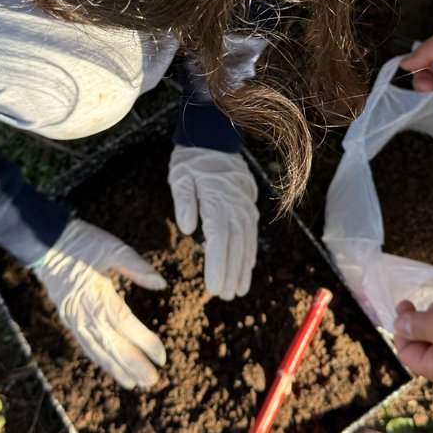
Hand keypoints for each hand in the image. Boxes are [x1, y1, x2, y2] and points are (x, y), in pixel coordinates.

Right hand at [34, 219, 166, 387]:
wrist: (45, 243)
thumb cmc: (83, 243)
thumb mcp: (113, 248)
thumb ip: (137, 267)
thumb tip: (162, 284)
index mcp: (99, 296)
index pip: (126, 325)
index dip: (145, 343)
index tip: (161, 356)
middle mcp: (86, 313)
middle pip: (113, 345)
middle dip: (133, 365)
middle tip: (152, 381)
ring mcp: (75, 319)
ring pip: (97, 350)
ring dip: (116, 368)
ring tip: (134, 383)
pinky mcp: (68, 319)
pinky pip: (84, 344)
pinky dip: (98, 359)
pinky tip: (109, 367)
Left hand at [169, 145, 258, 299]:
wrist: (213, 137)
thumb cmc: (192, 159)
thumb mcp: (180, 176)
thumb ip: (184, 201)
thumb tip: (187, 228)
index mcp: (218, 200)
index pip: (219, 238)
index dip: (218, 265)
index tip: (214, 287)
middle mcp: (236, 205)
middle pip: (235, 245)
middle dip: (231, 272)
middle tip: (226, 296)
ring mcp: (245, 205)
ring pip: (247, 241)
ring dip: (244, 267)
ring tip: (239, 290)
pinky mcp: (247, 204)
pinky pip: (251, 231)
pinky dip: (250, 251)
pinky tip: (248, 266)